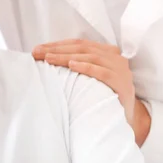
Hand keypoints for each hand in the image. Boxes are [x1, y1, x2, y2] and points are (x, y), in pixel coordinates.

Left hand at [33, 39, 150, 144]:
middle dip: (57, 49)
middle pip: (82, 48)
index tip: (37, 49)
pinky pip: (103, 72)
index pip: (78, 44)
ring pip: (91, 57)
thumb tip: (46, 57)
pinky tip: (72, 65)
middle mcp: (115, 58)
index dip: (57, 44)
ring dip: (67, 56)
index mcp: (106, 52)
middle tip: (37, 53)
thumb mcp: (90, 76)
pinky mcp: (123, 84)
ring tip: (49, 59)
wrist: (125, 118)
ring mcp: (121, 70)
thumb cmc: (102, 95)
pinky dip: (86, 67)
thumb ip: (77, 63)